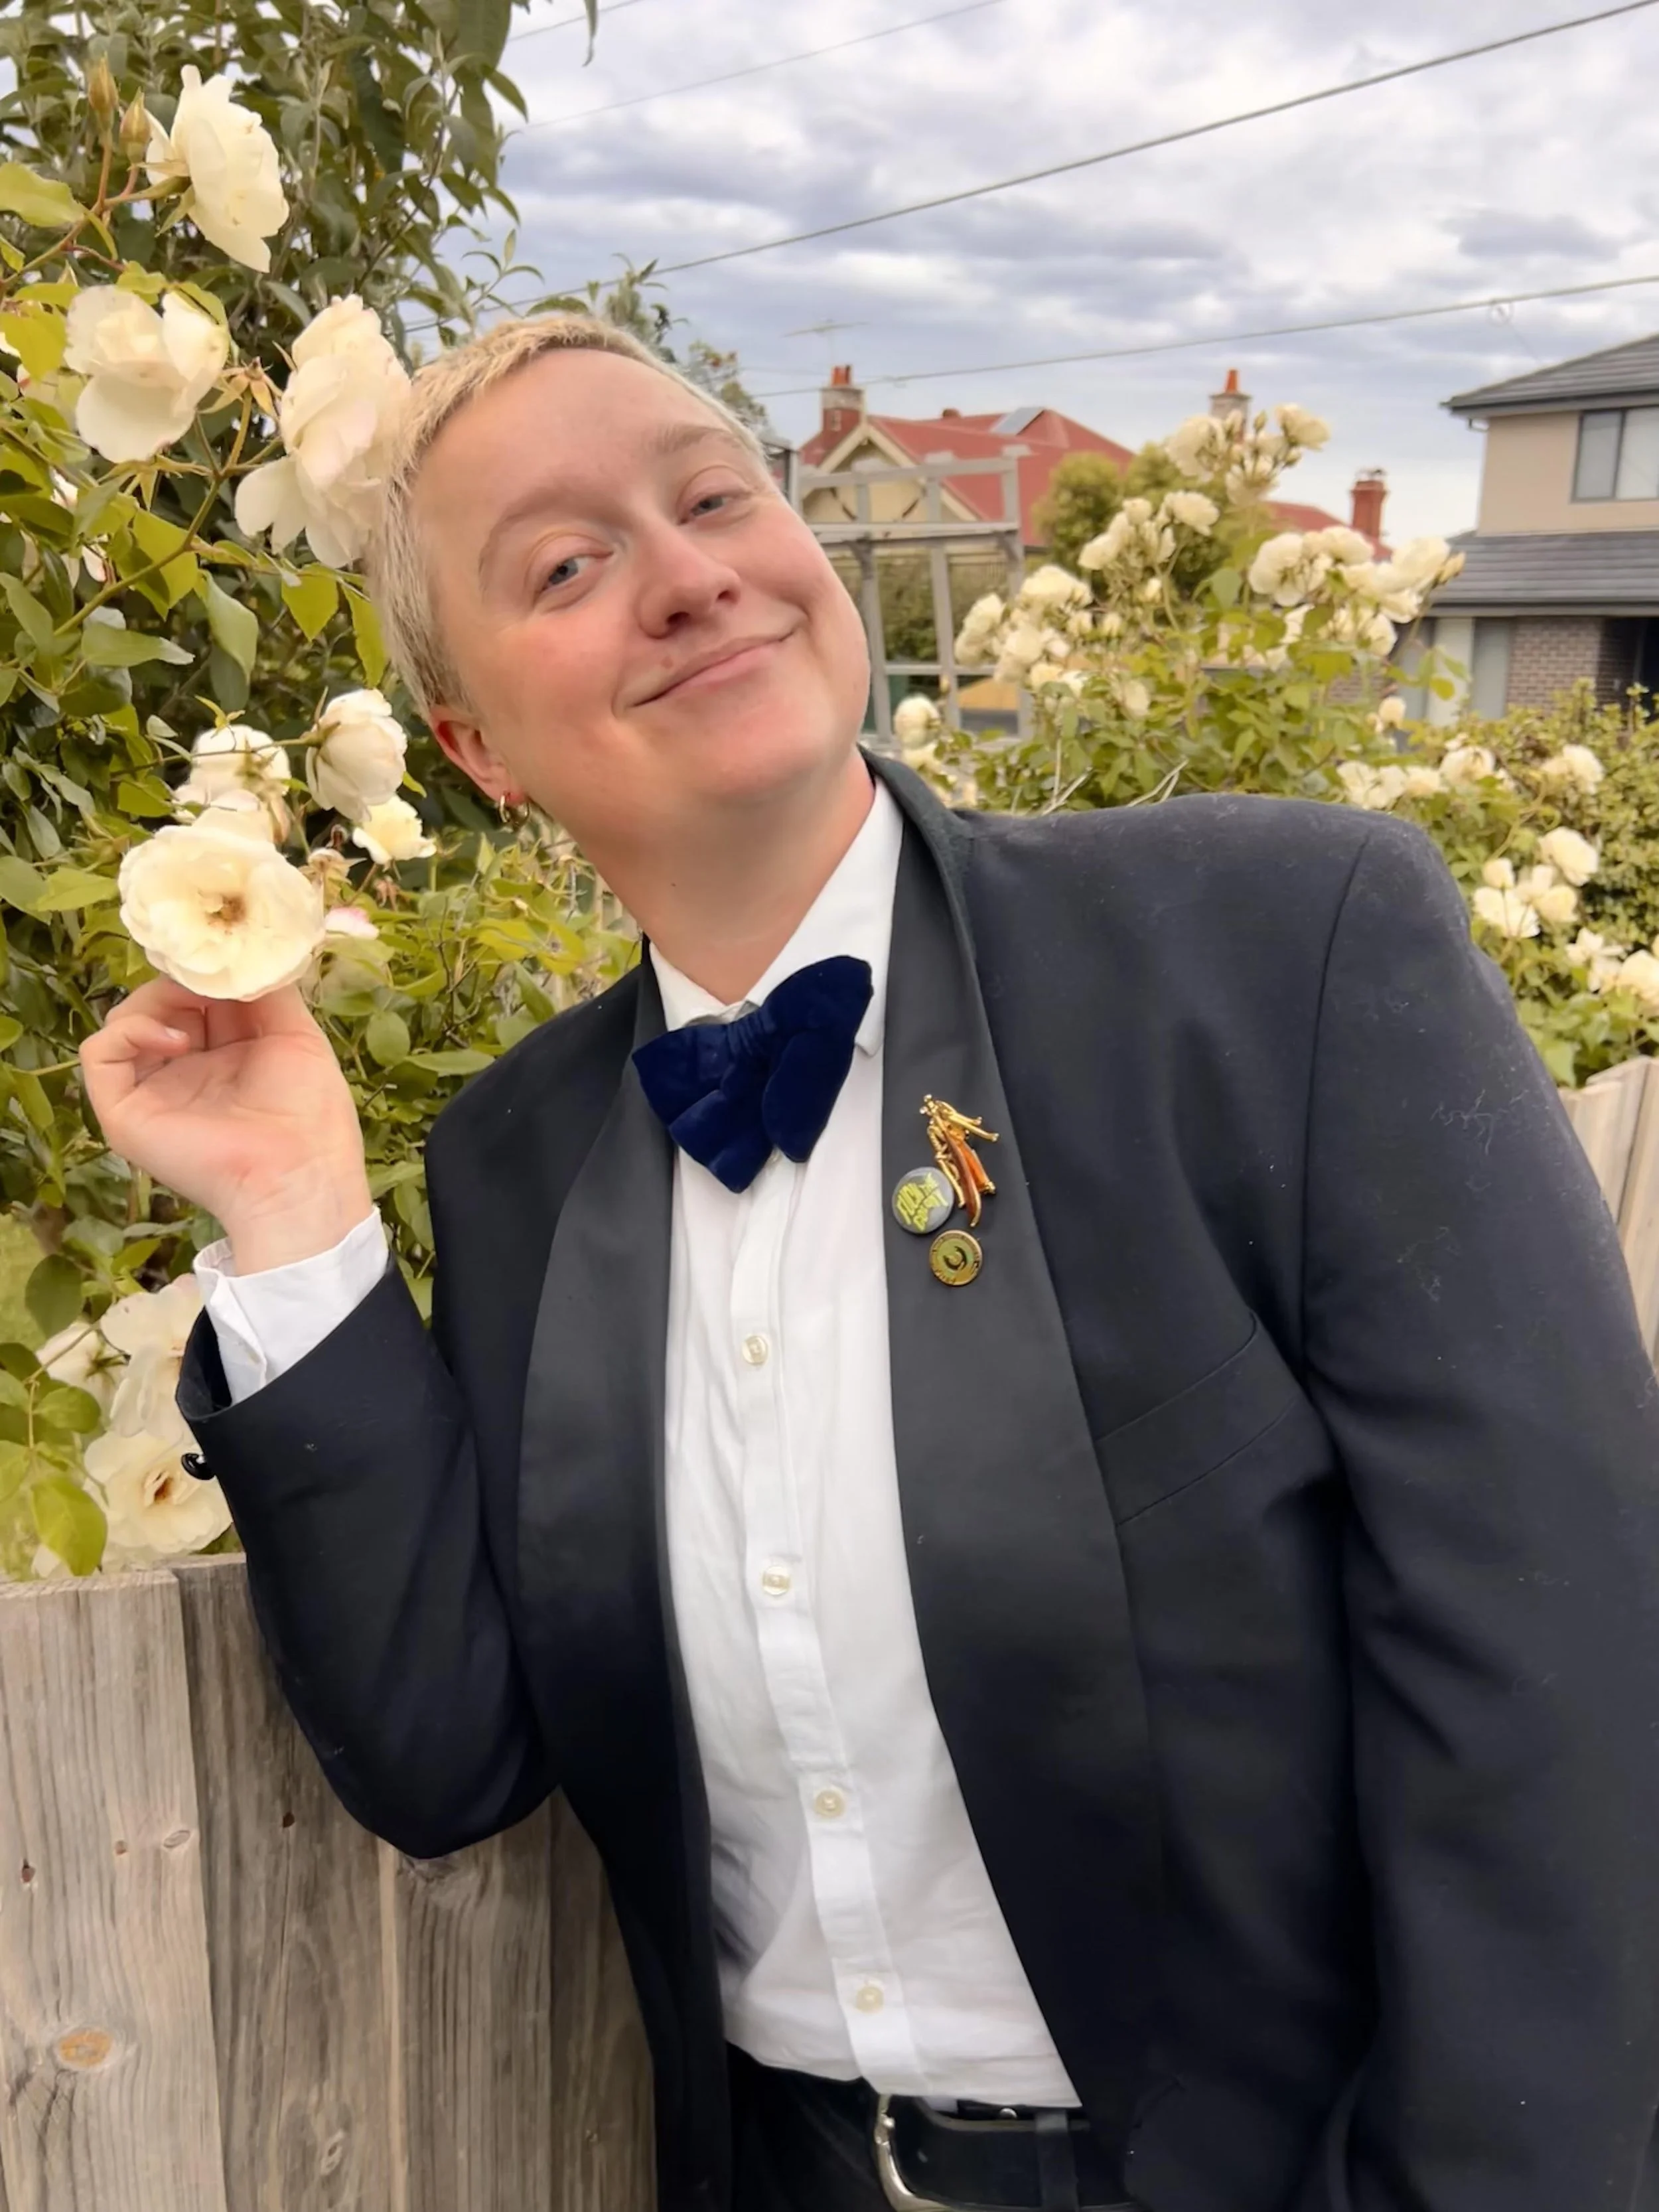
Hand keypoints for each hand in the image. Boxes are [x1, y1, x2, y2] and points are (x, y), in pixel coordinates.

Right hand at [80, 977, 374, 1272]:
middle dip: (182, 979)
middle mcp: (186, 1071)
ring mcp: (153, 1090)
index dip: (207, 972)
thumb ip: (269, 990)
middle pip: (160, 1002)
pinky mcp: (125, 1111)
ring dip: (157, 999)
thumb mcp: (297, 1036)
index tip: (223, 952)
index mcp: (227, 1055)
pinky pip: (99, 1054)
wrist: (297, 1174)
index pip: (199, 997)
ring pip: (125, 1020)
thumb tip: (245, 950)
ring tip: (195, 1009)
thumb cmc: (309, 1113)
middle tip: (208, 974)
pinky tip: (176, 1040)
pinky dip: (130, 1031)